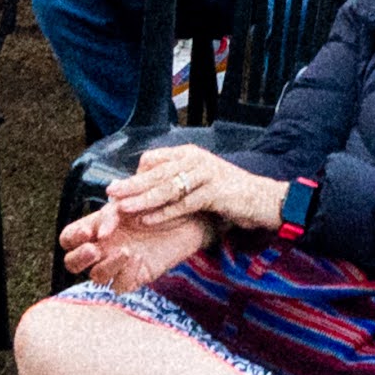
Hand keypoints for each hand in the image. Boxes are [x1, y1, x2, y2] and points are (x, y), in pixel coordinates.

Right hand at [56, 198, 212, 291]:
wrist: (191, 213)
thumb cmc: (161, 201)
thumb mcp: (134, 200)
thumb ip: (115, 210)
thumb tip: (103, 219)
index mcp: (97, 227)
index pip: (69, 239)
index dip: (72, 237)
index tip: (88, 232)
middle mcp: (104, 248)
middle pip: (72, 263)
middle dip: (79, 258)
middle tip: (95, 249)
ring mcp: (119, 264)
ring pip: (96, 277)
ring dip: (107, 266)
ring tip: (127, 250)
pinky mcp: (137, 276)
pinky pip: (120, 286)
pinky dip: (125, 274)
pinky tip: (139, 258)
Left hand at [109, 142, 289, 236]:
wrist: (264, 199)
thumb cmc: (230, 193)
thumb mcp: (200, 181)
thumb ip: (178, 181)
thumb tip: (148, 188)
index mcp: (190, 154)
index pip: (155, 160)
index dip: (136, 175)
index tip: (118, 189)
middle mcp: (196, 159)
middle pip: (156, 173)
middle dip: (131, 185)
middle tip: (110, 193)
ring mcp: (205, 174)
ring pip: (167, 188)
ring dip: (142, 199)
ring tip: (122, 208)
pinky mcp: (214, 192)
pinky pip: (183, 204)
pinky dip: (163, 213)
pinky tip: (147, 220)